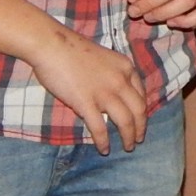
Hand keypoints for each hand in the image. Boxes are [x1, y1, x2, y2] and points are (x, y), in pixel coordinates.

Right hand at [27, 27, 148, 153]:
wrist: (53, 45)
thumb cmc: (73, 49)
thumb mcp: (104, 57)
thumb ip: (111, 73)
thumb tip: (112, 90)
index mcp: (126, 68)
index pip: (141, 94)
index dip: (142, 110)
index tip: (141, 119)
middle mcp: (121, 81)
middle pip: (138, 110)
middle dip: (141, 127)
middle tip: (138, 139)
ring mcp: (104, 93)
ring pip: (125, 121)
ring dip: (128, 137)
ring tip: (128, 147)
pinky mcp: (86, 103)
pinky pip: (100, 128)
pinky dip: (104, 141)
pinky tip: (104, 149)